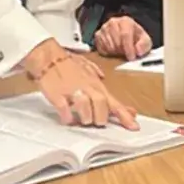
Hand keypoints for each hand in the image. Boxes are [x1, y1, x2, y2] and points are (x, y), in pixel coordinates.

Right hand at [23, 40, 139, 130]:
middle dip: (100, 118)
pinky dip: (67, 117)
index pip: (114, 103)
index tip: (134, 127)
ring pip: (85, 107)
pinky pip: (65, 110)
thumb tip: (109, 86)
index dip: (125, 116)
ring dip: (85, 118)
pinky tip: (67, 117)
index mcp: (96, 85)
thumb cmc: (68, 65)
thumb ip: (101, 82)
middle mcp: (87, 88)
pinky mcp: (57, 95)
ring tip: (82, 119)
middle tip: (96, 121)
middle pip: (102, 105)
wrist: (48, 57)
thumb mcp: (88, 71)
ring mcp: (72, 91)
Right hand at [93, 17, 152, 59]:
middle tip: (127, 54)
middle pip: (116, 42)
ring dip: (116, 53)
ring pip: (109, 47)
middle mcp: (113, 22)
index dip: (129, 48)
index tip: (131, 57)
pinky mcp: (97, 35)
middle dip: (123, 51)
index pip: (125, 35)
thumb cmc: (136, 38)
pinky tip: (114, 50)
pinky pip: (101, 49)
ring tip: (121, 50)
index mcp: (126, 21)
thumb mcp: (145, 41)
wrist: (128, 36)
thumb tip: (138, 51)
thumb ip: (144, 45)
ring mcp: (104, 29)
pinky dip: (108, 53)